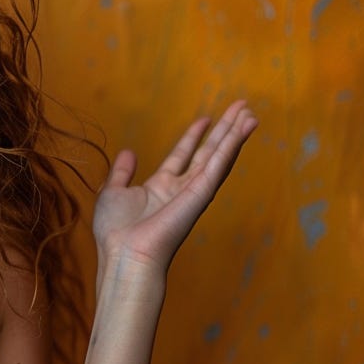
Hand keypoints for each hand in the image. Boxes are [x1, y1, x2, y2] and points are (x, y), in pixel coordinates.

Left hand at [92, 100, 257, 274]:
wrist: (125, 255)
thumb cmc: (115, 233)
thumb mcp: (113, 193)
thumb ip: (121, 173)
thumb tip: (128, 152)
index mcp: (160, 188)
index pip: (182, 156)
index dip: (193, 136)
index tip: (205, 119)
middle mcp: (180, 189)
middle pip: (207, 152)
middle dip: (223, 130)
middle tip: (241, 108)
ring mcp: (193, 192)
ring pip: (219, 157)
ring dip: (235, 134)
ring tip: (250, 114)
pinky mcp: (201, 195)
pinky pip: (218, 166)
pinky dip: (231, 147)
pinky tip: (242, 130)